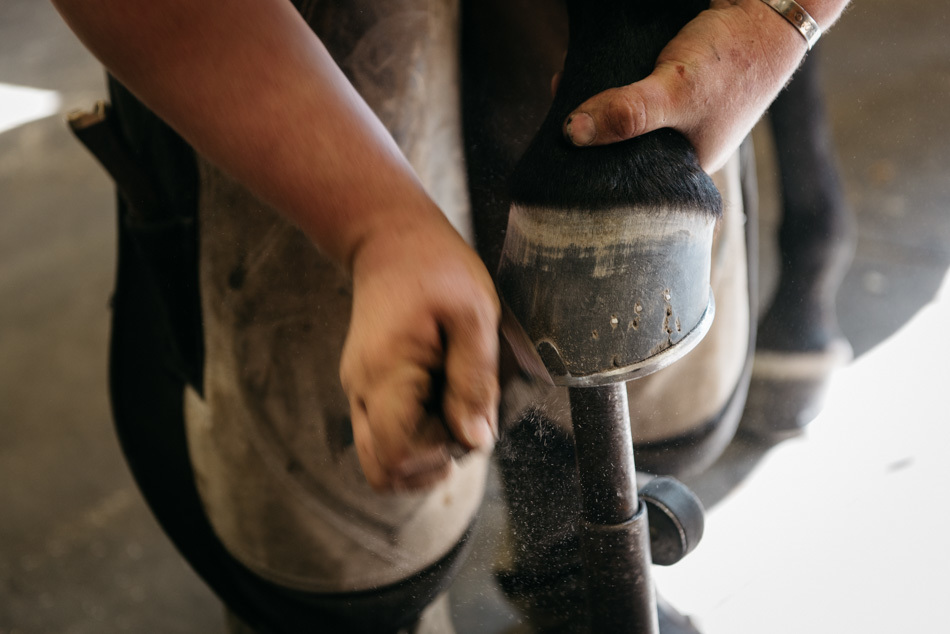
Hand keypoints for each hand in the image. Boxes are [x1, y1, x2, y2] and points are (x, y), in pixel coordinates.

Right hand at [340, 218, 499, 491]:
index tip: (468, 422)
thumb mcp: (473, 316)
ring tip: (453, 411)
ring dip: (422, 453)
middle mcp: (361, 389)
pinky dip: (414, 434)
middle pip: (382, 469)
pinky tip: (441, 398)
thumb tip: (476, 440)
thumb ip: (475, 381)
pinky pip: (384, 433)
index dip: (439, 454)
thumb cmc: (436, 268)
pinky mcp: (366, 387)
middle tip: (463, 424)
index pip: (398, 454)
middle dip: (430, 464)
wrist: (391, 238)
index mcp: (386, 373)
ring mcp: (359, 390)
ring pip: (380, 458)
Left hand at [562, 0, 813, 171]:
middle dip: (589, 132)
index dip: (594, 169)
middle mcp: (682, 141)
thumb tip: (570, 135)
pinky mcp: (673, 77)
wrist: (771, 3)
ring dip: (595, 102)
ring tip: (563, 87)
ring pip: (624, 113)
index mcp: (690, 164)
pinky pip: (631, 86)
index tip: (559, 153)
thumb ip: (627, 114)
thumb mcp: (675, 92)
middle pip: (623, 145)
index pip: (631, 181)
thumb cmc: (734, 56)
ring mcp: (678, 109)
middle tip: (555, 119)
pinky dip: (609, 79)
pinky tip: (583, 67)